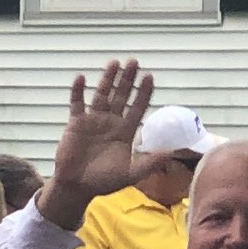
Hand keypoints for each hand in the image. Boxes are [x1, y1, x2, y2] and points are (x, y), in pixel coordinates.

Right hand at [41, 58, 152, 231]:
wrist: (77, 187)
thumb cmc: (103, 181)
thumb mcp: (130, 175)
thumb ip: (149, 163)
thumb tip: (171, 153)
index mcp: (125, 131)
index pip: (138, 107)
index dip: (143, 93)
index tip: (149, 77)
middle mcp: (111, 122)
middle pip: (121, 96)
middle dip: (127, 79)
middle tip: (134, 62)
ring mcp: (93, 120)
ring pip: (102, 95)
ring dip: (107, 79)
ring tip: (114, 63)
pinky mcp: (76, 123)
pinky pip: (77, 103)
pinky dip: (78, 91)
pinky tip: (81, 78)